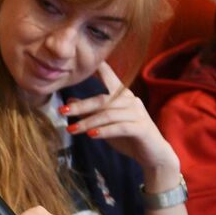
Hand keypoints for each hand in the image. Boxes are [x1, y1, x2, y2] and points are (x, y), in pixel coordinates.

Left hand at [62, 62, 180, 178]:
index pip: (111, 79)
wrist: (152, 154)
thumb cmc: (128, 137)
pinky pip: (120, 127)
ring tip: (72, 129)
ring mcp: (138, 114)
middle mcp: (131, 101)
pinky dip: (104, 131)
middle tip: (63, 111)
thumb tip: (69, 102)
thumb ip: (91, 112)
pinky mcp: (141, 128)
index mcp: (123, 96)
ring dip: (88, 122)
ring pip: (109, 115)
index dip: (102, 69)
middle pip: (103, 100)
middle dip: (81, 106)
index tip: (87, 60)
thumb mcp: (105, 123)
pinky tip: (92, 135)